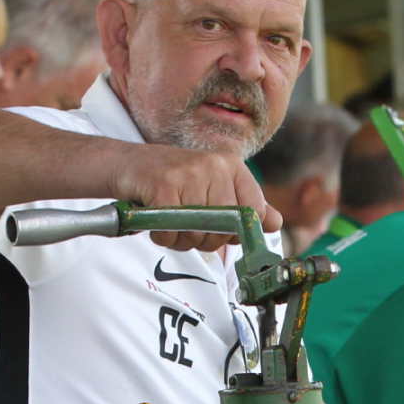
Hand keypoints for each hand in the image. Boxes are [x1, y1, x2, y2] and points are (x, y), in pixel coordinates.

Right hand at [110, 143, 281, 251]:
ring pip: (197, 234)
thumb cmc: (174, 181)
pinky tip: (156, 222)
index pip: (254, 213)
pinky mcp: (163, 186)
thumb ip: (244, 206)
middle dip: (203, 240)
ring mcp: (189, 174)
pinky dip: (162, 237)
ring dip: (180, 240)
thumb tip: (275, 223)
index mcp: (232, 166)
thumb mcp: (214, 187)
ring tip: (170, 222)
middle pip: (224, 230)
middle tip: (186, 226)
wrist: (128, 163)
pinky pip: (171, 232)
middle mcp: (215, 165)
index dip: (237, 232)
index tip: (218, 229)